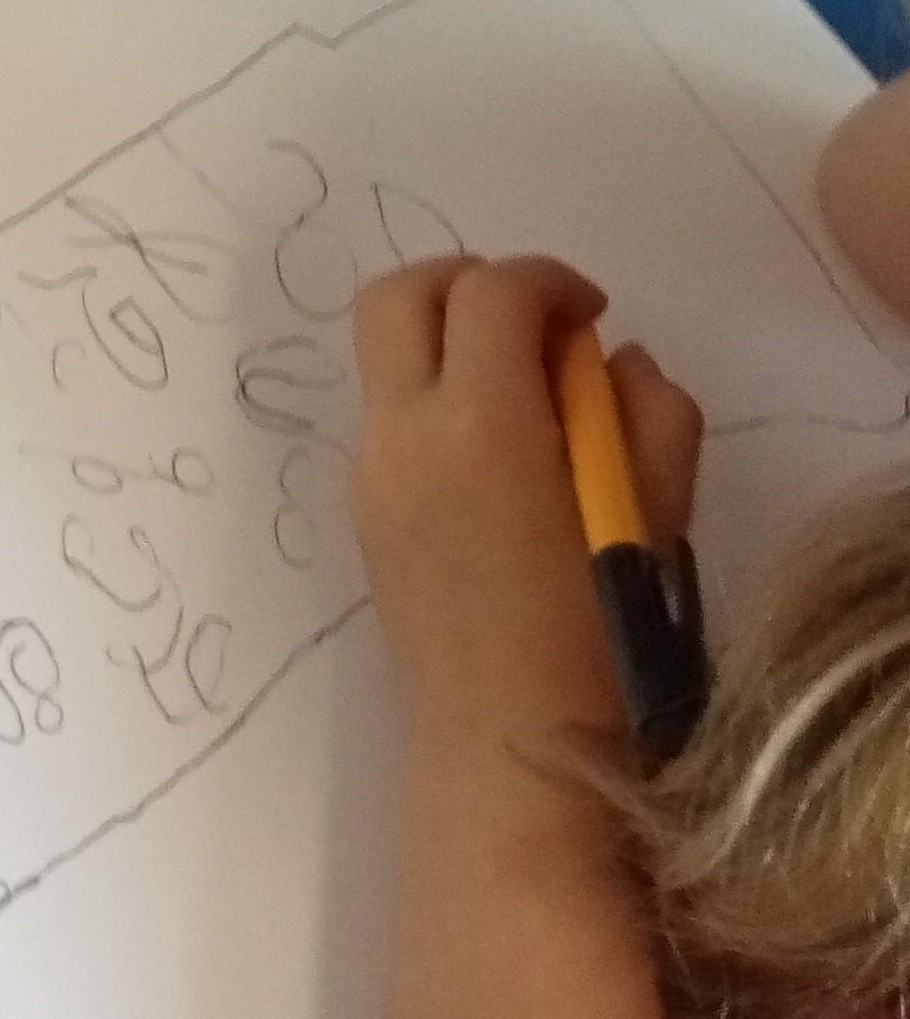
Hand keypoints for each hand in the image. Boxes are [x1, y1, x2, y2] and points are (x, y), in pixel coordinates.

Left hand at [350, 255, 699, 762]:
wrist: (505, 739)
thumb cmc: (600, 633)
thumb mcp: (657, 513)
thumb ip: (646, 413)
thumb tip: (613, 360)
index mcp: (480, 422)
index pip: (491, 291)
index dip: (549, 279)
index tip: (594, 312)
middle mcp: (404, 433)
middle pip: (399, 294)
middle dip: (470, 281)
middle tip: (539, 323)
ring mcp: (369, 472)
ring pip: (382, 353)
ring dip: (449, 340)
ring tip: (528, 395)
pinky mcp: (361, 509)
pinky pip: (387, 413)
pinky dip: (436, 396)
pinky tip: (500, 454)